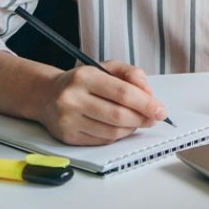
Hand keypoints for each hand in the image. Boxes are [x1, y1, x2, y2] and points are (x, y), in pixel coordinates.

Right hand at [36, 61, 168, 144]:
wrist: (47, 95)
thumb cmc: (82, 81)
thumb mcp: (106, 67)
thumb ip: (131, 74)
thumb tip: (149, 94)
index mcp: (85, 76)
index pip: (122, 93)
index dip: (146, 103)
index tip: (161, 110)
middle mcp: (73, 98)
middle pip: (118, 115)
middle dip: (142, 118)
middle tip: (153, 117)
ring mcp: (68, 120)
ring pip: (112, 132)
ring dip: (131, 128)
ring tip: (137, 121)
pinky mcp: (68, 137)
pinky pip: (102, 141)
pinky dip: (118, 136)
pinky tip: (121, 128)